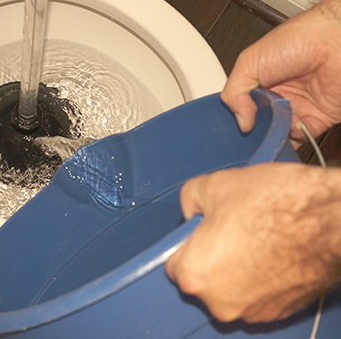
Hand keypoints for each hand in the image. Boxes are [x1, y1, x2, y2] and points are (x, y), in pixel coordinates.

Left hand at [165, 163, 340, 322]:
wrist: (333, 219)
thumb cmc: (275, 203)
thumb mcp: (214, 185)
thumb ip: (188, 201)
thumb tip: (190, 211)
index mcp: (195, 274)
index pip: (173, 262)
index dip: (188, 241)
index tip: (203, 228)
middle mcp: (219, 303)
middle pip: (202, 277)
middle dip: (211, 254)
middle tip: (232, 227)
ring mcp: (252, 311)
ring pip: (231, 286)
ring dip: (237, 267)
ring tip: (257, 236)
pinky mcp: (279, 312)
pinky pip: (257, 293)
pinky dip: (260, 276)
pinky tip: (273, 251)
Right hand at [221, 0, 340, 140]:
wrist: (334, 41)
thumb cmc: (298, 39)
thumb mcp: (249, 61)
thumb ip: (234, 93)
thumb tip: (240, 121)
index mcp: (259, 82)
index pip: (241, 106)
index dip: (236, 116)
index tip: (234, 122)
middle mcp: (277, 96)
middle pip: (259, 123)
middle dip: (255, 128)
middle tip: (254, 124)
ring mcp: (297, 107)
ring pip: (278, 133)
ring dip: (274, 134)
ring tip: (275, 123)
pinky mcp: (317, 118)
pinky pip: (301, 137)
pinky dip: (295, 137)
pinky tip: (291, 126)